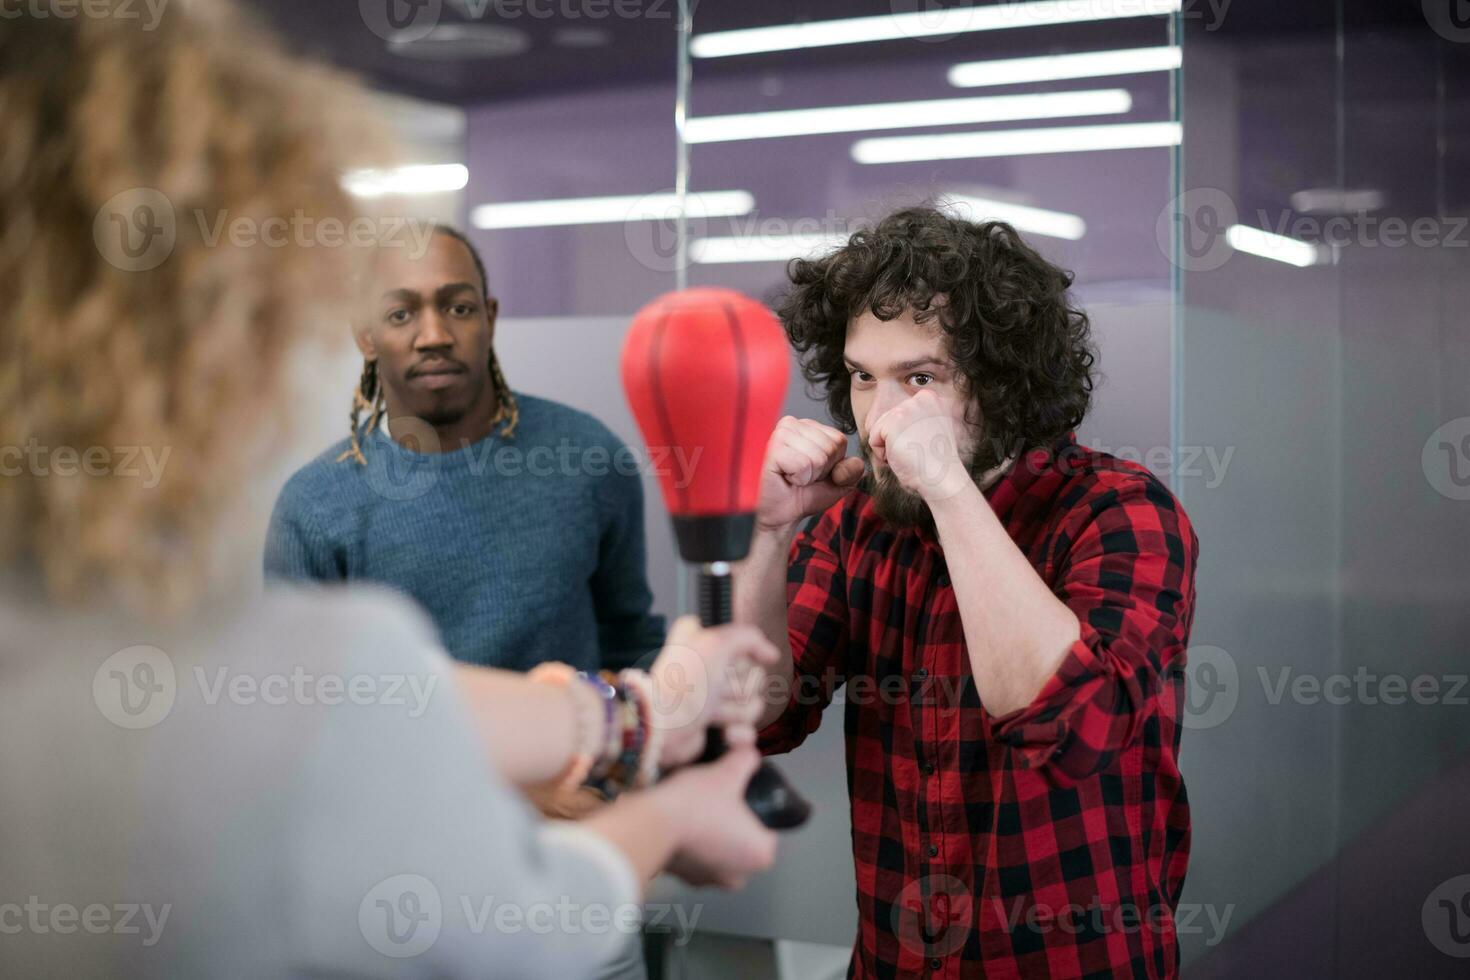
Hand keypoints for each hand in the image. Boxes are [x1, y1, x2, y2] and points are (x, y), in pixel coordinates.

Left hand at [650, 616, 778, 767]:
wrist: (664, 728)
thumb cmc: (683, 683)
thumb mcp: (717, 642)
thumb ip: (749, 637)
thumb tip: (772, 655)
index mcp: (707, 644)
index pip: (749, 647)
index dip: (741, 658)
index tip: (723, 662)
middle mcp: (711, 670)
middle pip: (755, 677)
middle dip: (738, 688)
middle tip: (714, 690)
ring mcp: (715, 701)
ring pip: (754, 705)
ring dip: (735, 711)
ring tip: (711, 714)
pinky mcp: (718, 729)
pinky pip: (748, 730)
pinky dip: (738, 734)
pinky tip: (724, 733)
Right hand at [656, 748, 777, 888]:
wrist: (651, 823)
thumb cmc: (698, 802)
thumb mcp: (728, 772)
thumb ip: (746, 760)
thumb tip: (749, 752)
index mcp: (760, 854)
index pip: (767, 826)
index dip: (753, 806)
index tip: (736, 793)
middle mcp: (739, 876)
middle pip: (741, 839)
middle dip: (730, 821)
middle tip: (715, 798)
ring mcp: (708, 882)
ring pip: (716, 850)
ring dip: (709, 833)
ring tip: (695, 808)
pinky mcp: (683, 880)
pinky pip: (694, 857)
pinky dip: (689, 843)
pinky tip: (679, 822)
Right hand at [755, 416, 866, 533]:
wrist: (784, 513)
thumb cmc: (808, 493)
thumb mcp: (841, 482)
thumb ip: (854, 469)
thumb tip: (854, 463)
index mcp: (809, 426)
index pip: (840, 440)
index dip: (833, 463)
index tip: (815, 470)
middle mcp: (793, 424)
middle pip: (830, 448)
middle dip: (821, 470)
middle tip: (803, 476)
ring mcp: (781, 434)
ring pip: (818, 457)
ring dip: (810, 476)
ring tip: (795, 477)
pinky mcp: (773, 450)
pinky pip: (803, 465)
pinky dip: (799, 479)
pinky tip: (787, 478)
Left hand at [867, 390, 970, 501]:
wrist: (942, 477)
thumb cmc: (936, 462)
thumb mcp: (930, 429)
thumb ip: (915, 418)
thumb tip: (897, 421)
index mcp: (932, 398)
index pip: (901, 414)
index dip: (907, 435)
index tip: (925, 444)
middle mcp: (921, 398)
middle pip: (889, 419)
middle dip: (897, 440)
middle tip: (918, 451)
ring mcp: (906, 408)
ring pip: (880, 428)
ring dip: (890, 447)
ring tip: (911, 453)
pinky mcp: (893, 422)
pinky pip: (873, 439)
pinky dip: (883, 454)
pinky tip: (901, 457)